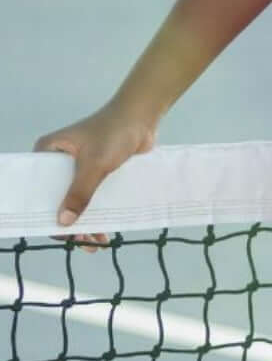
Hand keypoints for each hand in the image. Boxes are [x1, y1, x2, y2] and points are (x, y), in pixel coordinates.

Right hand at [33, 101, 157, 250]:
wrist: (143, 117)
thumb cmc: (115, 131)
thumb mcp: (95, 164)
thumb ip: (80, 192)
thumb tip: (64, 222)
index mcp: (48, 152)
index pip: (40, 189)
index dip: (46, 212)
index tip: (59, 233)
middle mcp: (59, 160)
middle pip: (58, 199)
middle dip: (70, 223)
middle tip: (82, 243)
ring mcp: (79, 167)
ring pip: (77, 201)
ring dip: (86, 222)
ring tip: (95, 244)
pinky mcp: (97, 171)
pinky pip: (93, 197)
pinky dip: (98, 213)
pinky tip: (104, 231)